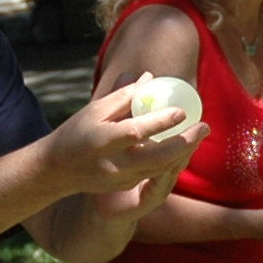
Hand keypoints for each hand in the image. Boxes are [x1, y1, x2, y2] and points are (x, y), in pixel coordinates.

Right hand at [51, 84, 203, 197]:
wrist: (57, 169)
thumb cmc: (76, 132)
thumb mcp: (95, 109)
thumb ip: (123, 95)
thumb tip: (149, 77)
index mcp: (103, 141)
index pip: (137, 131)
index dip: (161, 122)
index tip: (182, 111)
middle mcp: (114, 163)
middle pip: (157, 157)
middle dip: (185, 143)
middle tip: (205, 126)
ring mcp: (120, 178)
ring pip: (160, 169)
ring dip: (183, 152)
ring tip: (199, 134)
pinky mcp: (125, 185)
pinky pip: (154, 173)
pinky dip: (171, 160)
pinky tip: (184, 146)